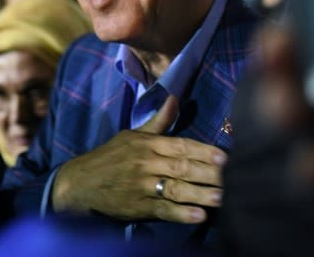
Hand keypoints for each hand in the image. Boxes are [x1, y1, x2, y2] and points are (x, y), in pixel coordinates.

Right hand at [51, 95, 227, 223]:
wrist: (79, 184)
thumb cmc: (110, 158)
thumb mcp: (132, 136)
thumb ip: (158, 121)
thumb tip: (175, 98)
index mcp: (147, 144)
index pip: (180, 145)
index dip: (203, 151)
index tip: (224, 156)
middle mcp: (146, 164)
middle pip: (182, 167)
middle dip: (209, 173)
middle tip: (234, 177)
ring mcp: (142, 186)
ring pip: (176, 189)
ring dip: (201, 194)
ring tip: (223, 198)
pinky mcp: (138, 207)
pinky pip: (163, 210)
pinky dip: (181, 214)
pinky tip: (199, 216)